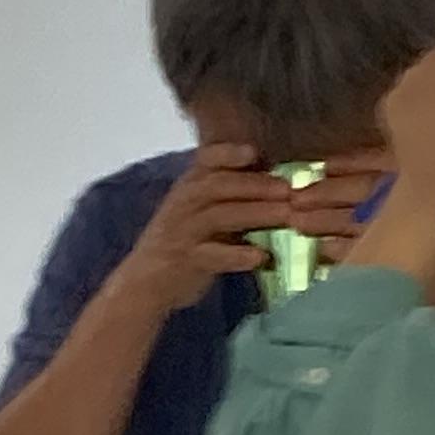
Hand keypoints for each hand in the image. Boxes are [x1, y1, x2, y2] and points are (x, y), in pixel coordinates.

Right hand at [116, 144, 386, 316]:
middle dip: (255, 184)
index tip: (255, 153)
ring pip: (220, 217)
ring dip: (255, 214)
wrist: (146, 282)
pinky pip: (213, 256)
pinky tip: (262, 257)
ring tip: (286, 216)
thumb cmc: (184, 240)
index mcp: (189, 186)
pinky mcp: (187, 261)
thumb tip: (278, 174)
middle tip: (289, 189)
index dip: (229, 154)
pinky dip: (238, 256)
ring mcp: (183, 233)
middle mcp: (183, 204)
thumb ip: (231, 192)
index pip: (206, 160)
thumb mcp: (200, 208)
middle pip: (219, 186)